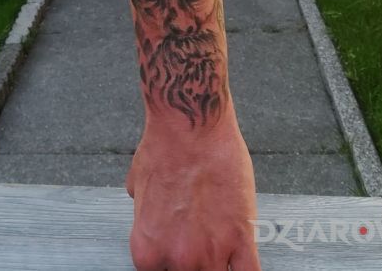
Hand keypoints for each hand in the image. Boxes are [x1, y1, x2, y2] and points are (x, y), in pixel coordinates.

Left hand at [126, 109, 261, 270]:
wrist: (192, 124)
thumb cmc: (164, 145)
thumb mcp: (138, 182)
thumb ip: (143, 210)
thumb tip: (146, 208)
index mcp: (147, 249)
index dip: (167, 262)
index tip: (174, 252)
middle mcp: (178, 257)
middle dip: (191, 260)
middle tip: (196, 239)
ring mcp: (212, 251)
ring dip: (217, 266)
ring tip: (219, 247)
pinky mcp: (242, 237)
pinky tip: (243, 265)